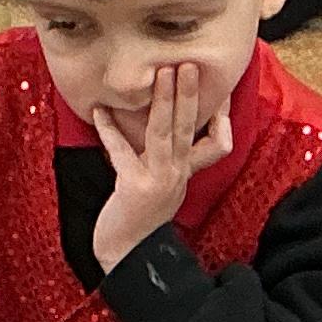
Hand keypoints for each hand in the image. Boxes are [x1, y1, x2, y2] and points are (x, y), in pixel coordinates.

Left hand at [89, 57, 236, 274]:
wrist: (127, 257)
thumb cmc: (138, 219)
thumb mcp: (161, 187)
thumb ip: (165, 160)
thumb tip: (162, 130)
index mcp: (185, 173)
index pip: (218, 143)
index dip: (222, 117)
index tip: (220, 89)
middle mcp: (177, 174)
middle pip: (190, 127)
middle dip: (190, 94)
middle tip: (188, 63)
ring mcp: (159, 180)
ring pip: (166, 133)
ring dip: (164, 100)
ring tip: (162, 73)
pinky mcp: (135, 186)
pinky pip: (123, 152)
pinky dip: (110, 130)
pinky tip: (100, 111)